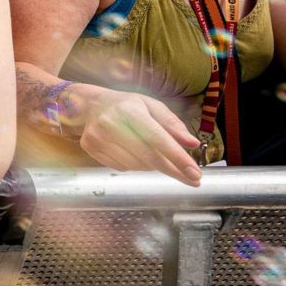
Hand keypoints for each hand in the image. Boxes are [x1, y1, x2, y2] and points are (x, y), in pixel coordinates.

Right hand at [76, 91, 203, 184]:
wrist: (90, 105)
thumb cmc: (126, 105)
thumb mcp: (152, 105)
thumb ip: (172, 124)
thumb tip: (192, 144)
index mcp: (129, 110)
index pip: (157, 139)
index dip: (178, 158)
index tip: (195, 174)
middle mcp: (111, 124)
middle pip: (149, 157)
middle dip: (173, 170)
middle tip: (192, 179)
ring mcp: (98, 138)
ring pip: (137, 166)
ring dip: (154, 166)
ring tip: (155, 154)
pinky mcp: (91, 149)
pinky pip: (123, 168)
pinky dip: (136, 165)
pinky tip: (134, 153)